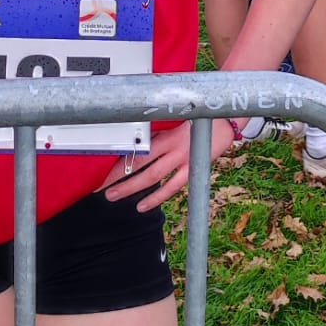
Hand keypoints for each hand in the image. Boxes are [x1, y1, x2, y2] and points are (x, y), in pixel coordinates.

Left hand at [101, 119, 235, 212]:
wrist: (225, 121)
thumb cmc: (198, 119)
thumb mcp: (174, 123)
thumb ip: (157, 134)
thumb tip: (137, 143)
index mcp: (166, 133)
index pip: (137, 149)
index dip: (118, 159)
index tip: (102, 166)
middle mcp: (173, 147)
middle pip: (139, 164)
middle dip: (117, 176)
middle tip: (100, 186)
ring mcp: (184, 160)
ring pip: (153, 177)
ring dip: (131, 188)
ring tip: (113, 196)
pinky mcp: (193, 169)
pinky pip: (172, 187)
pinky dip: (156, 197)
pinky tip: (141, 206)